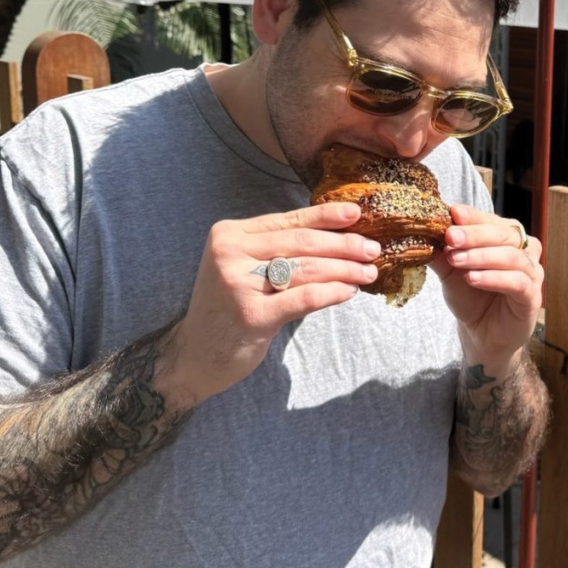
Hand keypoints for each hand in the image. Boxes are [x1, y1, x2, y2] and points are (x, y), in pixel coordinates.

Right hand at [156, 202, 380, 406]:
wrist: (194, 354)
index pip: (288, 221)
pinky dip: (331, 292)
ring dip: (344, 269)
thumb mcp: (242, 267)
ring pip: (306, 269)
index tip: (356, 213)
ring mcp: (238, 285)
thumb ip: (276, 249)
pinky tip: (349, 291)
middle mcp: (230, 254)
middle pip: (301, 243)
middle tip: (372, 249)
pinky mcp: (252, 315)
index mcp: (229, 234)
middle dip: (343, 245)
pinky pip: (303, 298)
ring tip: (367, 271)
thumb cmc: (227, 306)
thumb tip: (334, 235)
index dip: (325, 216)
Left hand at [436, 205, 543, 380]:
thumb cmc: (471, 296)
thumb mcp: (451, 270)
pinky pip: (517, 282)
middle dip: (474, 234)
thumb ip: (441, 251)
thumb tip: (423, 232)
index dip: (473, 216)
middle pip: (503, 234)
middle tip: (450, 237)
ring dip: (481, 256)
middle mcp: (524, 250)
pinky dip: (494, 278)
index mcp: (506, 236)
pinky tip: (473, 278)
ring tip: (456, 260)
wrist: (481, 333)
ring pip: (511, 257)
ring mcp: (532, 272)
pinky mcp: (532, 297)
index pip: (491, 220)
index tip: (453, 213)